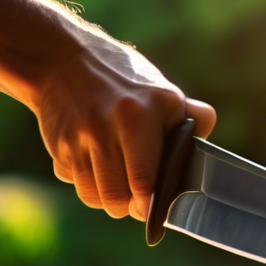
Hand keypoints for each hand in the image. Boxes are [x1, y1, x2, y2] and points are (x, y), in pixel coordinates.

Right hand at [35, 36, 215, 219]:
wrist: (63, 59)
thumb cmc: (122, 79)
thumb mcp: (160, 89)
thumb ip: (190, 116)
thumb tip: (206, 141)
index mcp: (141, 114)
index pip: (146, 181)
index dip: (150, 204)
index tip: (153, 206)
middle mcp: (109, 127)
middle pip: (118, 198)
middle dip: (129, 207)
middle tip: (136, 200)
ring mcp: (80, 138)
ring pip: (94, 198)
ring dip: (107, 199)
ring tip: (117, 183)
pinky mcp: (59, 146)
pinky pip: (74, 183)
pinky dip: (86, 184)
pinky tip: (94, 166)